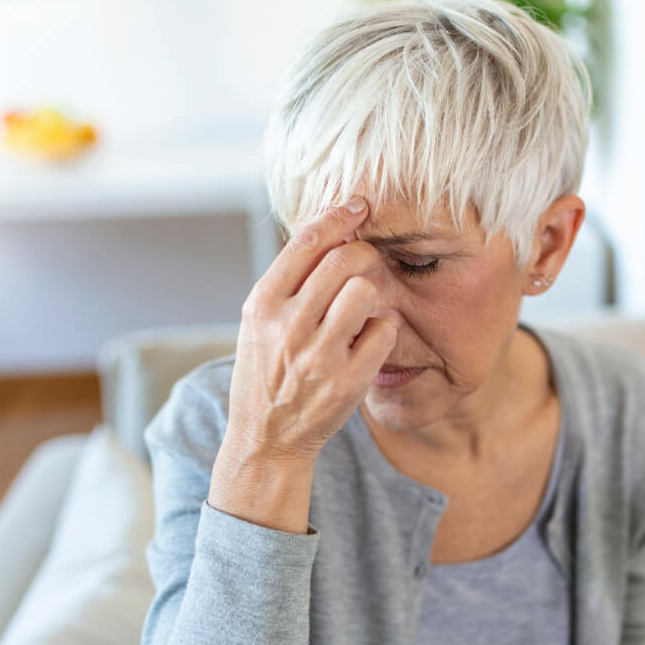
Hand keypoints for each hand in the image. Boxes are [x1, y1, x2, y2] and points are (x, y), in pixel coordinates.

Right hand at [225, 195, 397, 462]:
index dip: (338, 215)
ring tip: (363, 307)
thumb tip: (331, 232)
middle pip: (343, 260)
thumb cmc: (267, 373)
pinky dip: (383, 329)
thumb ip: (288, 284)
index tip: (359, 205)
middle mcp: (287, 327)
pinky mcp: (347, 381)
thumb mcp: (259, 324)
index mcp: (262, 305)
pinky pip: (385, 330)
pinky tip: (370, 339)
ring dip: (373, 292)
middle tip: (368, 261)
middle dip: (364, 252)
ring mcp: (318, 355)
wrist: (266, 439)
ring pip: (366, 290)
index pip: (306, 243)